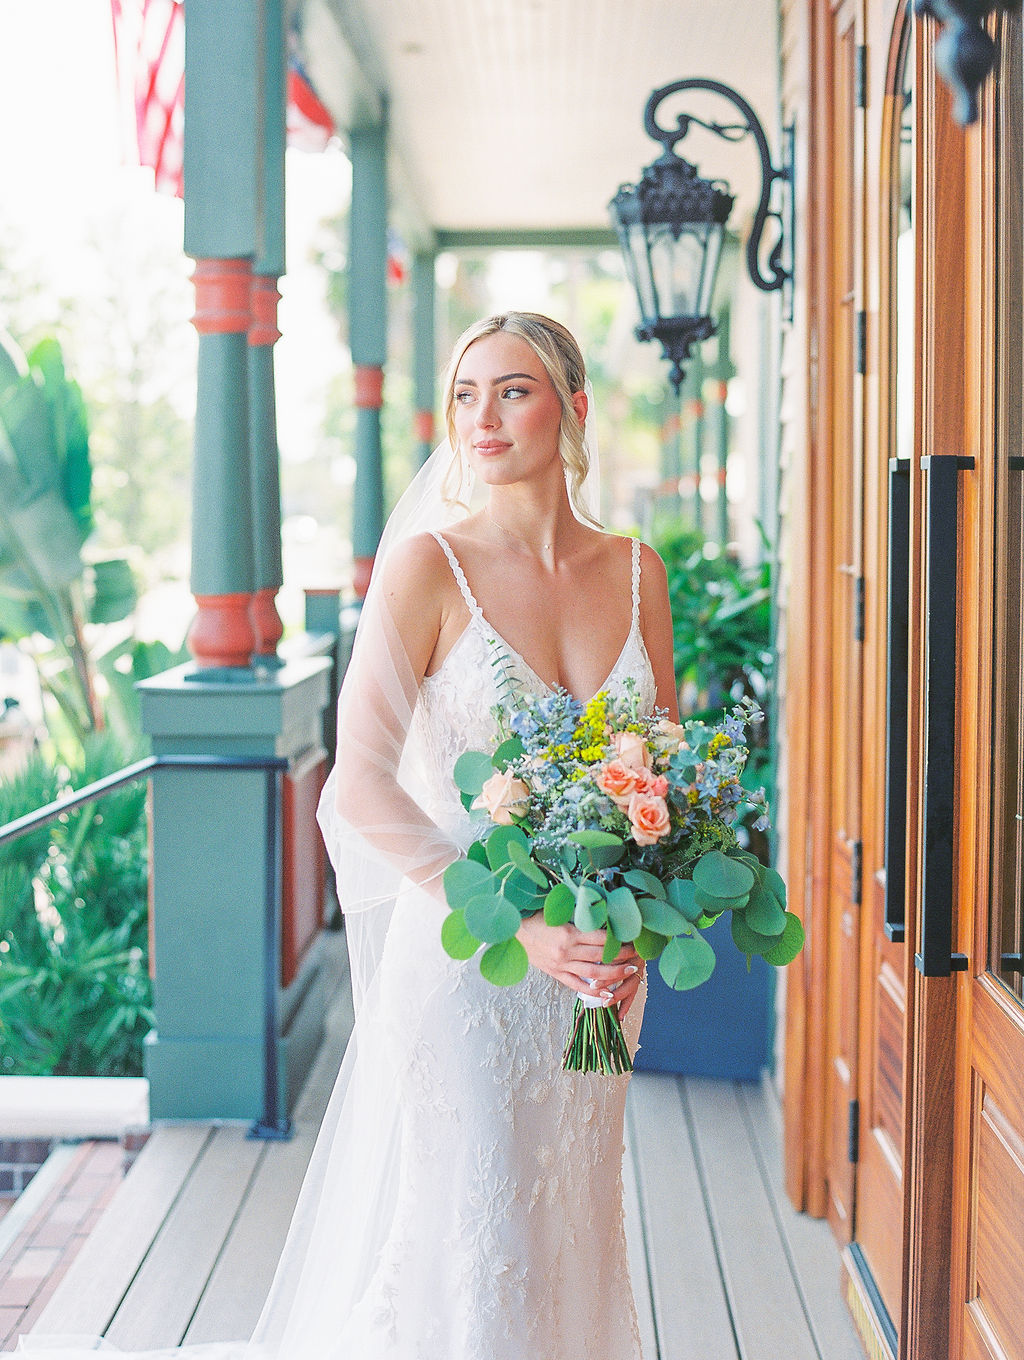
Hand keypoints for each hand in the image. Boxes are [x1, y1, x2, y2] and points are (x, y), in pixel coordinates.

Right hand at [516, 914, 643, 1017]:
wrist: (511, 930)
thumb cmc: (534, 916)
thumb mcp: (557, 912)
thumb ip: (579, 917)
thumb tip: (603, 915)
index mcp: (568, 933)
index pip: (601, 938)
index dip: (619, 939)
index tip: (633, 937)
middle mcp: (566, 951)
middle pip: (601, 956)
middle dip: (622, 956)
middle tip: (638, 954)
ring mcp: (561, 965)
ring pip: (594, 973)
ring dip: (614, 973)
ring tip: (630, 970)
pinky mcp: (556, 973)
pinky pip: (577, 985)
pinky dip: (594, 991)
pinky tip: (608, 994)